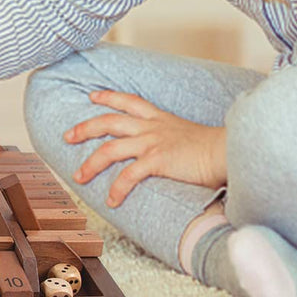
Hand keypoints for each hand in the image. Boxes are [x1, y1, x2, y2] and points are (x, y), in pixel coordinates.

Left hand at [66, 89, 226, 207]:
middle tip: (67, 136)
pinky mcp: (157, 160)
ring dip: (90, 163)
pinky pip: (128, 176)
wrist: (229, 152)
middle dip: (84, 128)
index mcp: (160, 118)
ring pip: (109, 149)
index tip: (92, 96)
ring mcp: (152, 142)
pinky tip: (111, 199)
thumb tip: (172, 151)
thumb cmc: (216, 149)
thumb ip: (175, 139)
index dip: (108, 97)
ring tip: (79, 176)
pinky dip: (117, 188)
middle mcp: (152, 127)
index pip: (129, 101)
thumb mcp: (190, 136)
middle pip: (108, 121)